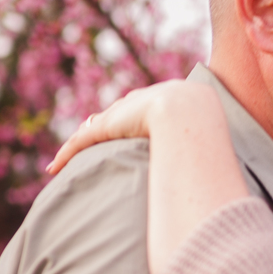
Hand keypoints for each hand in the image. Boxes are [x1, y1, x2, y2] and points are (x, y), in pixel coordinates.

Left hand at [46, 79, 198, 175]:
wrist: (189, 113)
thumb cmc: (205, 128)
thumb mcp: (206, 136)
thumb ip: (206, 151)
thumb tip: (220, 174)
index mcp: (166, 99)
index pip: (140, 109)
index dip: (130, 119)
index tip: (124, 127)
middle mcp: (139, 102)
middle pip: (114, 115)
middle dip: (103, 124)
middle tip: (90, 136)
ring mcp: (122, 114)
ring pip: (93, 129)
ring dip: (79, 144)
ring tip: (65, 158)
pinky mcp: (106, 126)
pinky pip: (80, 142)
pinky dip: (66, 155)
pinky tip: (53, 169)